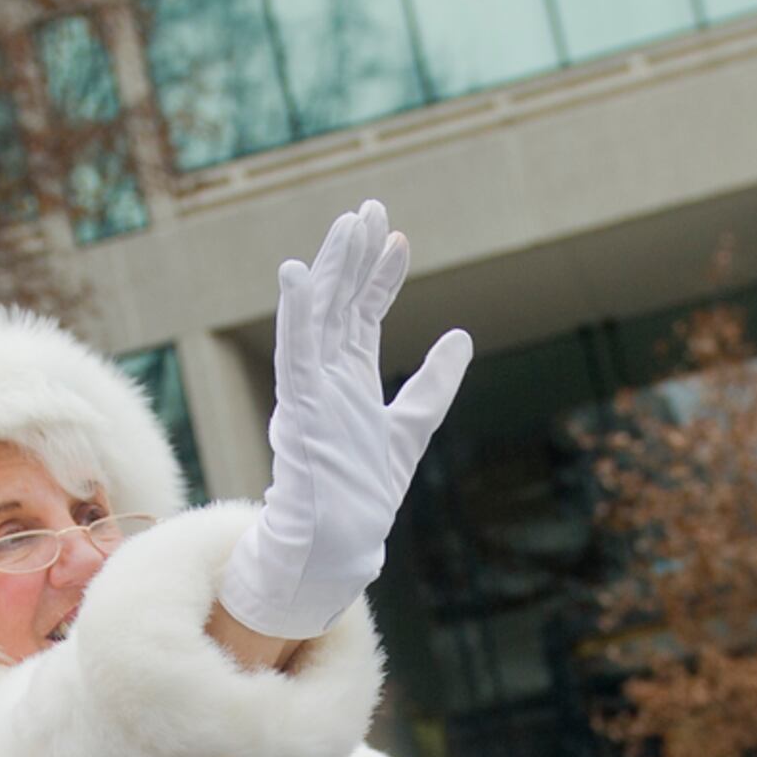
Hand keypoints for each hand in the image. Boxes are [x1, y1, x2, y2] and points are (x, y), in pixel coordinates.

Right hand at [216, 201, 471, 641]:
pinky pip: (295, 352)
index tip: (398, 236)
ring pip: (318, 316)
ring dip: (331, 270)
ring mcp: (309, 390)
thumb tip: (460, 337)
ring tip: (347, 226)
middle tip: (370, 209)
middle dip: (355, 256)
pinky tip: (298, 272)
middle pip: (339, 302)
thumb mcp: (412, 427)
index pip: (362, 312)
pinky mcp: (298, 410)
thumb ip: (433, 384)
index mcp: (348, 379)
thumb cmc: (365, 494)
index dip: (380, 274)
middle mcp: (325, 376)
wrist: (338, 547)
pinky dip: (296, 311)